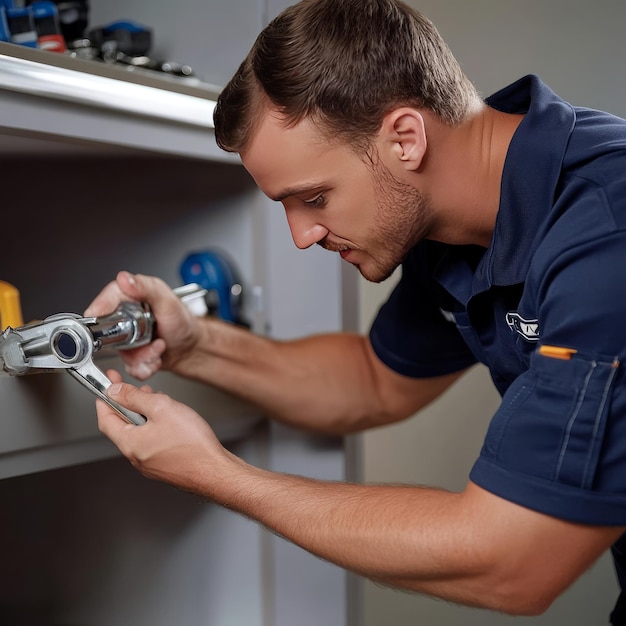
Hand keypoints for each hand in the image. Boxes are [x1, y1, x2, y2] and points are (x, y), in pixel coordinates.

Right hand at [85, 271, 199, 379]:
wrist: (192, 346)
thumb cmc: (183, 321)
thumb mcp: (167, 300)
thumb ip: (146, 288)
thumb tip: (124, 279)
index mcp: (130, 298)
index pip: (104, 300)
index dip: (99, 309)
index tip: (99, 318)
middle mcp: (124, 318)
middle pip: (107, 333)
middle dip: (128, 342)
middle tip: (147, 338)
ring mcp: (125, 338)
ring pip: (120, 354)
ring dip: (142, 356)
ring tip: (158, 346)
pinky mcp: (131, 355)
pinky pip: (129, 367)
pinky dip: (145, 366)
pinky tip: (157, 356)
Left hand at [97, 370, 226, 492]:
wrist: (214, 471)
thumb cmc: (192, 445)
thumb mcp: (161, 408)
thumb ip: (135, 398)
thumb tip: (115, 391)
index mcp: (129, 443)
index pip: (105, 419)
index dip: (104, 399)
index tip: (107, 384)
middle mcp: (136, 456)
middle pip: (122, 426)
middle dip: (126, 403)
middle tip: (132, 387)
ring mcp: (150, 463)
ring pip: (139, 433)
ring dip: (142, 413)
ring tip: (155, 399)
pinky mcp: (164, 466)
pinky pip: (152, 442)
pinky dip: (154, 426)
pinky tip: (169, 418)